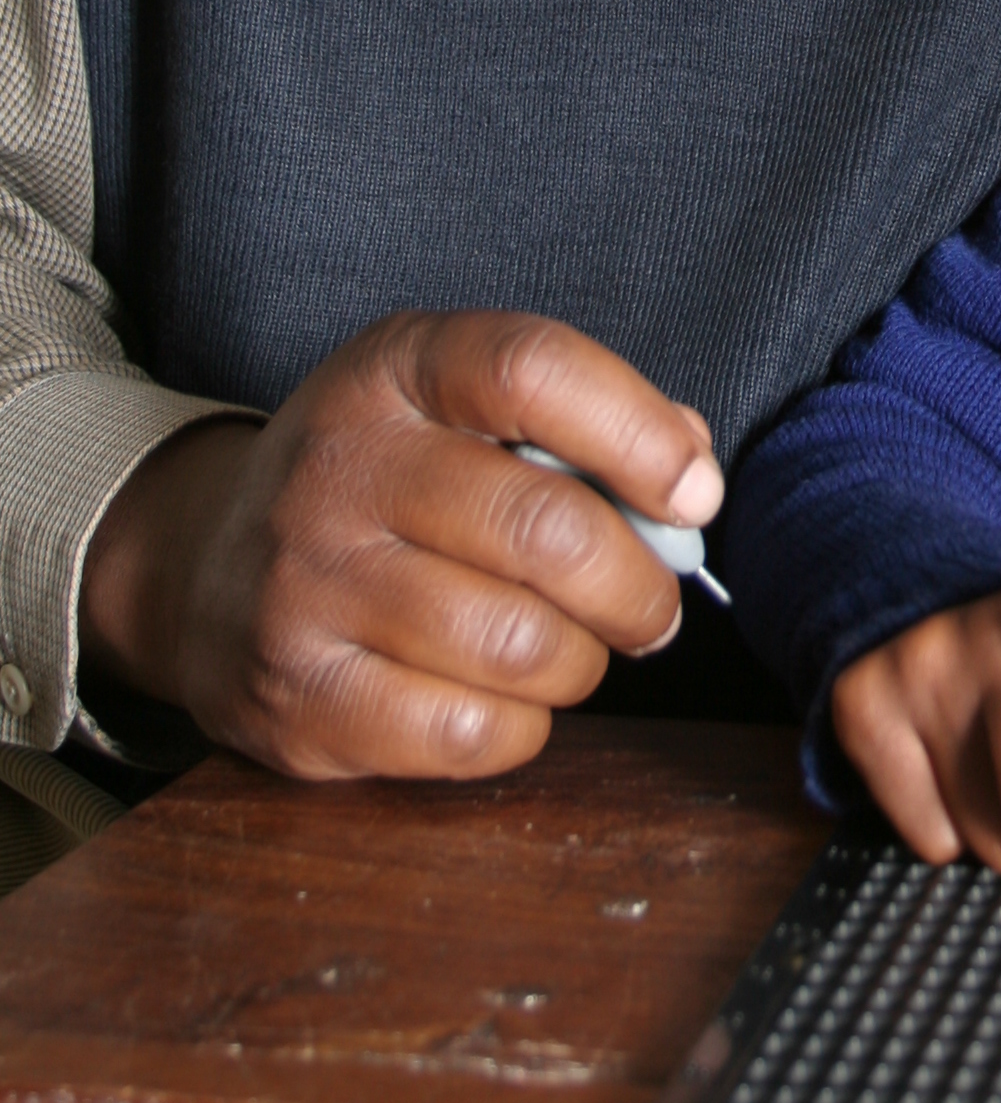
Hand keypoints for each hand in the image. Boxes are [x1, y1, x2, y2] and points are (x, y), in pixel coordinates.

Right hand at [79, 313, 723, 781]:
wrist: (204, 570)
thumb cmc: (383, 481)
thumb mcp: (459, 407)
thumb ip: (582, 420)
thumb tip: (692, 475)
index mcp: (395, 370)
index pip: (532, 370)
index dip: (638, 434)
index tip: (695, 492)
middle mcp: (340, 468)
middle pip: (542, 529)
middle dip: (636, 585)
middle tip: (650, 607)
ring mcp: (306, 587)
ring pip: (516, 646)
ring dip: (582, 662)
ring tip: (575, 649)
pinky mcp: (298, 698)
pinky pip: (466, 732)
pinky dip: (521, 727)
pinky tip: (507, 698)